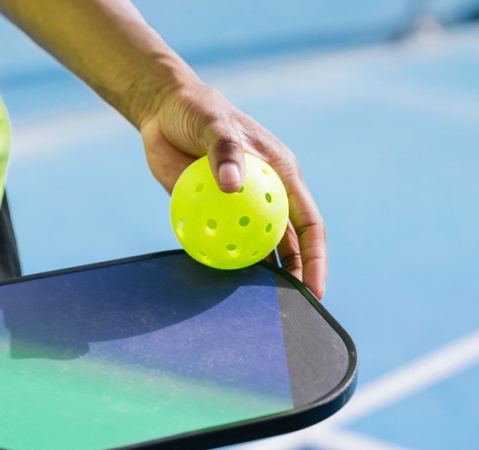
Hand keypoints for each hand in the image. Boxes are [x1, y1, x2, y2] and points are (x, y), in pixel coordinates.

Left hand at [139, 83, 326, 297]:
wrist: (162, 112)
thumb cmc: (196, 110)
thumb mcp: (211, 123)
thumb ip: (224, 150)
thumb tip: (233, 186)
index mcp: (281, 172)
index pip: (309, 222)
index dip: (316, 257)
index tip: (314, 290)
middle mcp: (266, 192)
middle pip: (288, 243)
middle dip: (293, 277)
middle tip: (287, 311)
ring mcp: (240, 204)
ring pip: (256, 246)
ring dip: (258, 275)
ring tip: (255, 308)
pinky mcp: (213, 209)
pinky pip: (222, 240)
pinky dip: (222, 260)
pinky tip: (216, 285)